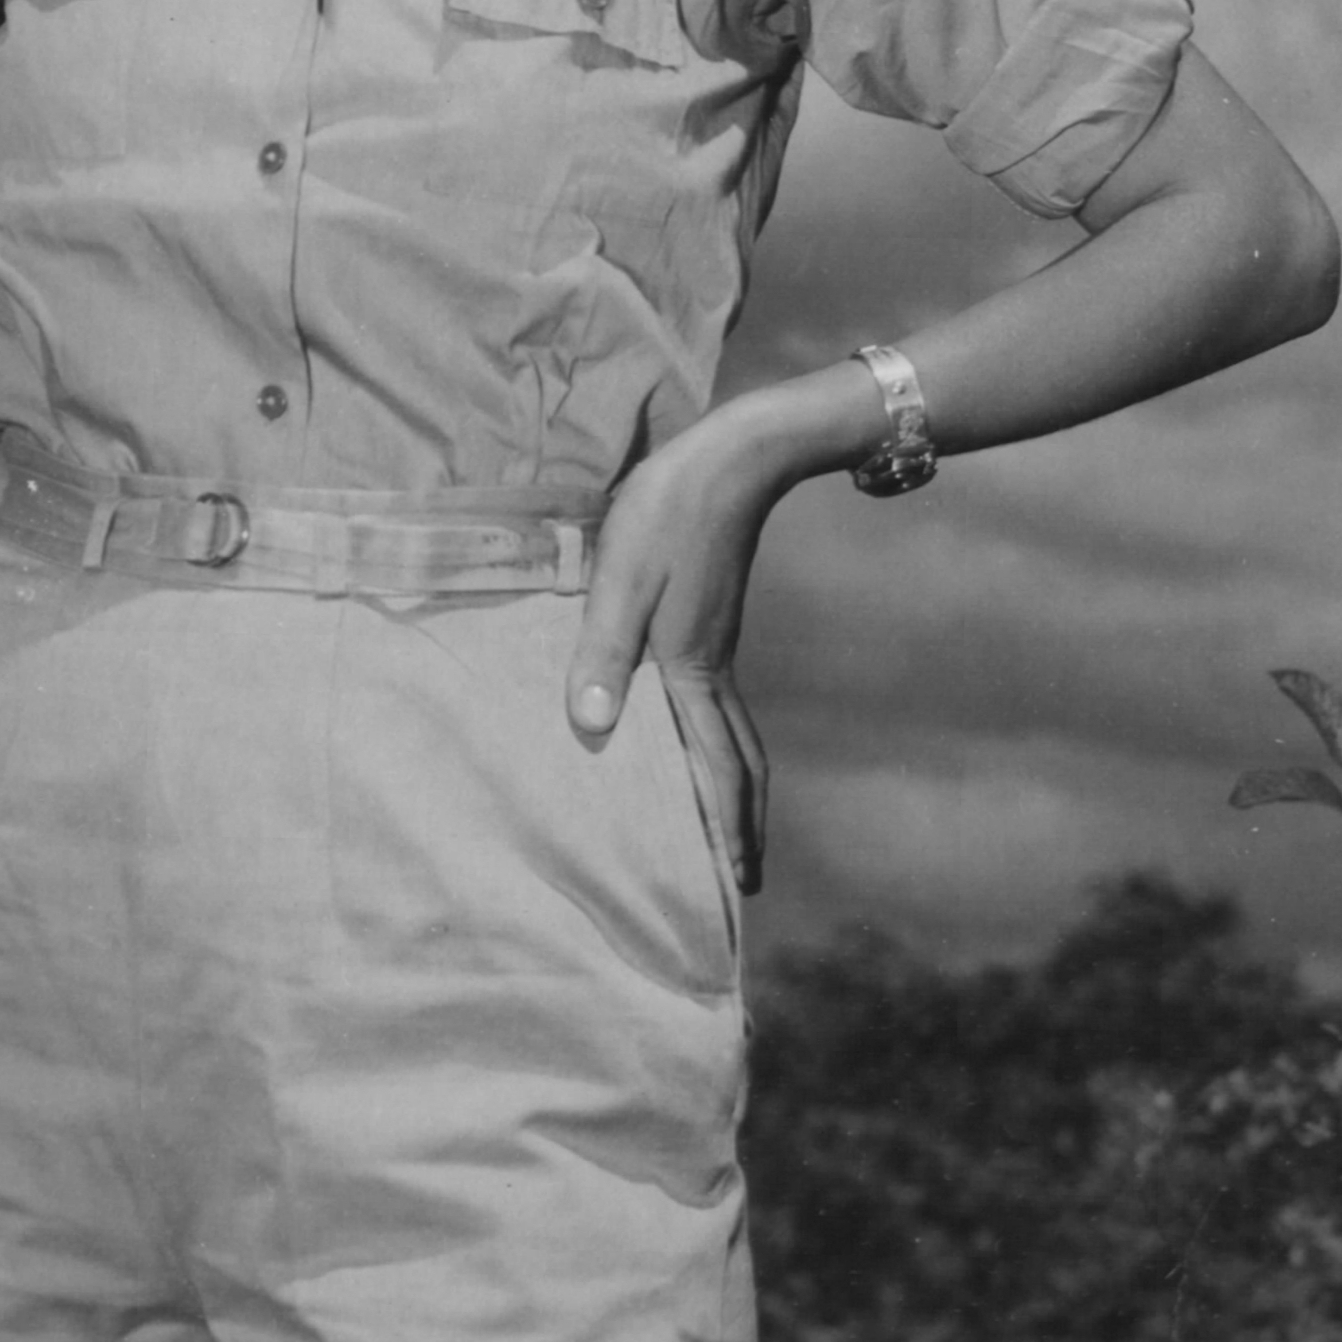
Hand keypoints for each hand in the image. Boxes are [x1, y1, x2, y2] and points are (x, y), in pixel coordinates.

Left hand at [565, 408, 788, 894]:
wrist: (734, 457)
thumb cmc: (667, 511)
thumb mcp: (619, 576)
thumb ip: (601, 651)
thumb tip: (593, 728)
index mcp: (690, 669)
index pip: (718, 767)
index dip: (728, 829)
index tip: (739, 884)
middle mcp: (713, 670)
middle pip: (743, 765)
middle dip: (746, 828)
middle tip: (748, 882)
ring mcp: (720, 648)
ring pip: (740, 736)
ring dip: (740, 791)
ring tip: (737, 829)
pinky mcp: (715, 626)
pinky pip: (726, 708)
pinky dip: (727, 747)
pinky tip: (705, 744)